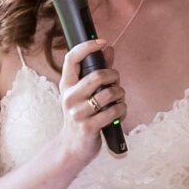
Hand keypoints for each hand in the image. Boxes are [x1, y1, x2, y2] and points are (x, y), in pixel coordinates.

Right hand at [52, 39, 125, 163]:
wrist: (73, 147)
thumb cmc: (82, 115)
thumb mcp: (84, 93)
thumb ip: (97, 71)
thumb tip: (108, 49)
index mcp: (66, 85)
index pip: (72, 58)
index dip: (87, 46)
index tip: (102, 41)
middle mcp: (69, 97)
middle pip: (98, 75)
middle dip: (114, 76)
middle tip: (116, 82)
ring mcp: (78, 113)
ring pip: (110, 93)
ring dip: (120, 94)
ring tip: (119, 99)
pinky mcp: (89, 127)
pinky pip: (114, 111)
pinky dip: (122, 109)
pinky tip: (119, 112)